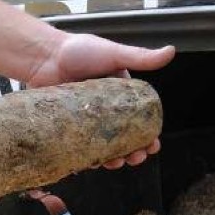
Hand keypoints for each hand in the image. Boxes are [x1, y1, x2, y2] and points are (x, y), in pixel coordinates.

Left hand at [29, 33, 174, 168]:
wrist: (43, 56)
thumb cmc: (78, 50)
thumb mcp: (113, 53)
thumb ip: (140, 57)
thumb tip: (171, 51)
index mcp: (120, 94)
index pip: (139, 118)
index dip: (148, 133)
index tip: (153, 146)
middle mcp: (104, 109)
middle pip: (123, 136)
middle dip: (133, 151)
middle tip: (136, 158)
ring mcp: (85, 119)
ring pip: (102, 144)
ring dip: (112, 157)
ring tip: (116, 163)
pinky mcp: (67, 125)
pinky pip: (78, 145)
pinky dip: (86, 156)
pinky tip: (92, 164)